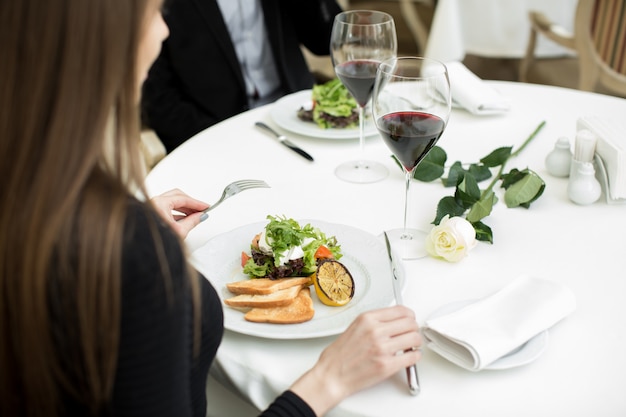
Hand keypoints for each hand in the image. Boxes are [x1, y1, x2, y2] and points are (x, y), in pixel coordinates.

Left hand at [151, 189, 208, 238]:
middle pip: (178, 196)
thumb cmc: (156, 241)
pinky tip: (185, 218)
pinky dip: (177, 211)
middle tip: (201, 209)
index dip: (197, 203)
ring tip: (195, 215)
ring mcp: (152, 207)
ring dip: (185, 207)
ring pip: (172, 201)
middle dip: (191, 203)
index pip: (183, 199)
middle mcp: (154, 203)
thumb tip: (200, 216)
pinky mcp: (152, 214)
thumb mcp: (179, 231)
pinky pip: (167, 208)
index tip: (205, 207)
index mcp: (160, 203)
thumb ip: (192, 221)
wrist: (144, 249)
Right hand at [290, 305, 421, 414]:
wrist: (331, 376)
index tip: (410, 319)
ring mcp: (382, 348)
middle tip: (412, 333)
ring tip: (410, 346)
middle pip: (410, 323)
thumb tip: (393, 320)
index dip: (409, 315)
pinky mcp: (387, 365)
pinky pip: (413, 357)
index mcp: (367, 319)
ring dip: (416, 342)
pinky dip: (415, 356)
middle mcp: (375, 331)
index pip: (400, 310)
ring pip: (414, 338)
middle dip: (414, 328)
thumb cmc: (339, 355)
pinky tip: (409, 357)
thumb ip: (374, 322)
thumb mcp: (354, 327)